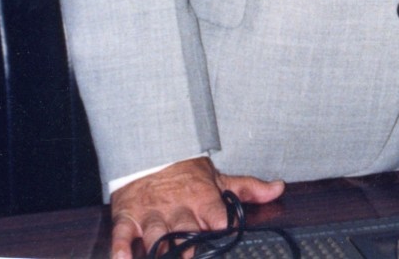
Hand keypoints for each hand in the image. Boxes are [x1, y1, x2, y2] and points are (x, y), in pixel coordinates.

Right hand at [110, 157, 284, 258]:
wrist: (150, 150)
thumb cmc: (187, 172)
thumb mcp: (219, 178)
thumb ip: (248, 188)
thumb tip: (279, 188)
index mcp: (201, 198)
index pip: (214, 213)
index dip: (219, 223)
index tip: (223, 229)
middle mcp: (177, 208)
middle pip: (184, 229)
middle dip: (188, 242)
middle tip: (191, 253)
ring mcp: (151, 213)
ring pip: (155, 233)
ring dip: (158, 246)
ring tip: (161, 257)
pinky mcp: (128, 217)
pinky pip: (122, 233)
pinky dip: (120, 247)